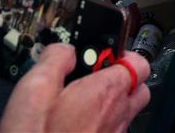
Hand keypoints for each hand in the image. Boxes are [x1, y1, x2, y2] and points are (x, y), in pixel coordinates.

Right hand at [0, 44, 149, 132]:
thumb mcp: (35, 88)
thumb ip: (55, 59)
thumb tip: (66, 50)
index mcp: (106, 91)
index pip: (138, 61)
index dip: (122, 52)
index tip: (100, 53)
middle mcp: (117, 114)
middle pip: (139, 87)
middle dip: (123, 76)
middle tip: (93, 77)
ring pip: (127, 110)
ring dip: (112, 100)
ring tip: (82, 100)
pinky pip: (114, 129)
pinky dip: (103, 122)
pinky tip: (78, 123)